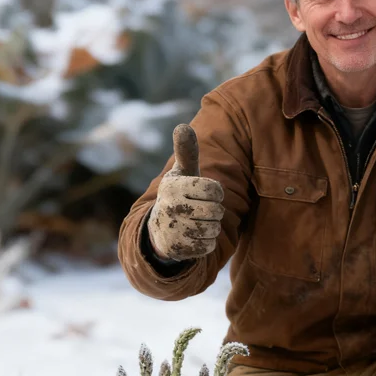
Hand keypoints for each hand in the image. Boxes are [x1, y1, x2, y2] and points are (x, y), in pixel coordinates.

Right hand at [147, 124, 224, 260]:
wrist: (158, 230)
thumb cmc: (178, 196)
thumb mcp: (181, 174)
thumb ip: (186, 153)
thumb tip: (182, 126)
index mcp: (173, 185)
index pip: (214, 190)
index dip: (217, 193)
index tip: (207, 193)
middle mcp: (170, 206)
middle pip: (216, 211)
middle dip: (215, 211)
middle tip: (202, 210)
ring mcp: (173, 229)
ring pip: (214, 229)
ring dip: (212, 227)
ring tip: (198, 222)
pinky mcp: (178, 249)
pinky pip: (208, 246)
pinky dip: (206, 243)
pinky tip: (194, 237)